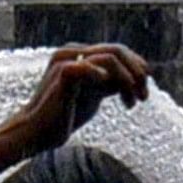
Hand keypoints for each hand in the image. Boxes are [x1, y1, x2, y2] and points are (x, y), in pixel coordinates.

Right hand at [0, 44, 152, 155]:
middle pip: (118, 50)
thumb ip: (109, 84)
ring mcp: (67, 59)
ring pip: (111, 57)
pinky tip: (119, 98)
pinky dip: (109, 80)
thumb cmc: (63, 116)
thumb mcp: (93, 96)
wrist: (37, 132)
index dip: (136, 67)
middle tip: (144, 96)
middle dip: (137, 73)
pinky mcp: (63, 72)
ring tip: (133, 101)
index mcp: (80, 54)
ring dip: (129, 79)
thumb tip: (131, 80)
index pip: (117, 51)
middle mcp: (73, 51)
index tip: (145, 90)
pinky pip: (91, 67)